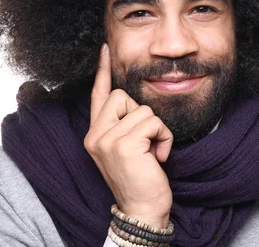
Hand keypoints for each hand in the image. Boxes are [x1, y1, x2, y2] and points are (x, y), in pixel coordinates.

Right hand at [84, 44, 173, 227]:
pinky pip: (153, 122)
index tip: (105, 49)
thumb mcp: (127, 148)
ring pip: (143, 109)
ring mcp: (106, 139)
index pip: (98, 95)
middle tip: (146, 142)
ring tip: (152, 153)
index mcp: (95, 133)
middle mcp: (95, 134)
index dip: (103, 71)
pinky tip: (158, 157)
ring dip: (157, 130)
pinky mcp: (123, 144)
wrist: (142, 209)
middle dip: (142, 115)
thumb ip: (124, 125)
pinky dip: (163, 138)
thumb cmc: (141, 178)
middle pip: (123, 95)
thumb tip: (136, 102)